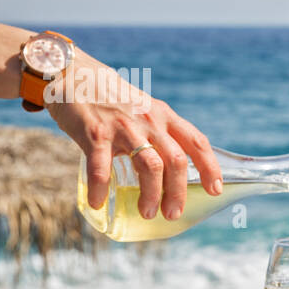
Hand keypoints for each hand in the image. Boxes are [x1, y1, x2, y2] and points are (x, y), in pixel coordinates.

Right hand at [46, 55, 221, 219]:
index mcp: (164, 116)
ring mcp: (124, 127)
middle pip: (175, 161)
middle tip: (173, 214)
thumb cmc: (111, 100)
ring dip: (151, 194)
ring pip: (150, 166)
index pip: (196, 142)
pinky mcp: (95, 133)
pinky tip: (99, 202)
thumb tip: (171, 172)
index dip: (210, 167)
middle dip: (177, 192)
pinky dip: (101, 188)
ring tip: (147, 213)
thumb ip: (158, 133)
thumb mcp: (144, 110)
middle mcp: (149, 121)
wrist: (72, 73)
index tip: (215, 189)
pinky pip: (101, 168)